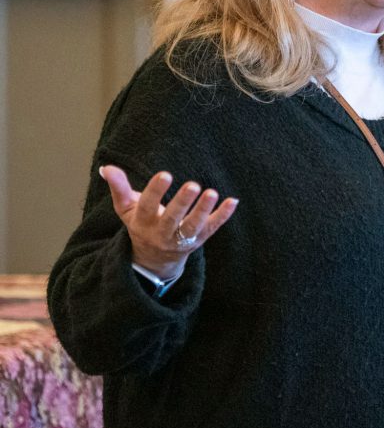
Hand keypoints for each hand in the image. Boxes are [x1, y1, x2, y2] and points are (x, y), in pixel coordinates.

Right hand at [99, 165, 238, 278]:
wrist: (154, 259)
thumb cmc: (141, 224)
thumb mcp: (126, 209)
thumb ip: (119, 188)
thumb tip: (107, 167)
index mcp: (143, 222)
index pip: (147, 206)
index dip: (155, 191)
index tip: (165, 174)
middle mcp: (162, 233)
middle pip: (172, 219)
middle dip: (182, 203)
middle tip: (193, 185)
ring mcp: (181, 239)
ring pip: (192, 227)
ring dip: (203, 211)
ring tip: (212, 193)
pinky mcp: (198, 241)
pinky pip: (211, 229)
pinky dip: (222, 216)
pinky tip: (232, 201)